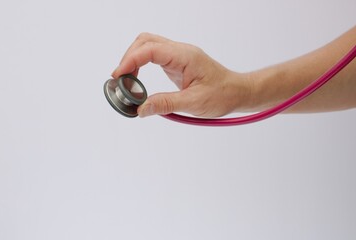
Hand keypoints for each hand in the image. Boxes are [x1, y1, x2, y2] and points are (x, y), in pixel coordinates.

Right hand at [112, 33, 251, 117]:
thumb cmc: (223, 94)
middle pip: (145, 42)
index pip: (150, 49)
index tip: (118, 76)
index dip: (130, 60)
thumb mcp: (194, 103)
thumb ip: (166, 104)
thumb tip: (141, 108)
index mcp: (185, 56)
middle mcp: (180, 52)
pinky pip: (153, 57)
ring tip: (127, 80)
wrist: (237, 92)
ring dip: (133, 60)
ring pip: (148, 47)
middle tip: (120, 79)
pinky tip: (138, 79)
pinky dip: (141, 65)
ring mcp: (178, 56)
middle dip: (129, 57)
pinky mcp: (176, 64)